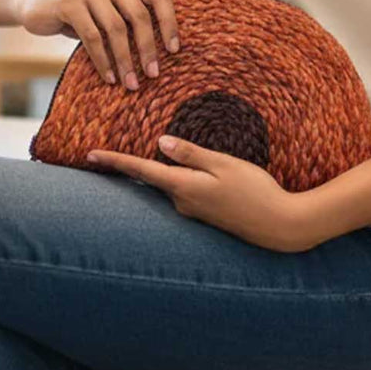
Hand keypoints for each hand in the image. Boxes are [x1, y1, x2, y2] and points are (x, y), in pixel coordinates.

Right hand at [12, 0, 179, 90]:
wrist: (33, 3)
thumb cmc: (80, 12)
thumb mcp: (108, 8)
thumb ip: (130, 16)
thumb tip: (164, 49)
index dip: (169, 23)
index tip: (174, 50)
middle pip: (138, 15)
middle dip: (147, 48)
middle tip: (152, 74)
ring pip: (116, 29)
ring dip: (125, 60)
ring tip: (130, 83)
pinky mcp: (69, 2)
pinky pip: (92, 37)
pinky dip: (103, 61)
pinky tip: (109, 77)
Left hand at [87, 135, 315, 252]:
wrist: (280, 226)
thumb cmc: (256, 190)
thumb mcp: (224, 164)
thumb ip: (192, 153)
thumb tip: (160, 143)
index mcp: (184, 187)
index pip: (141, 170)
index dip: (115, 161)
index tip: (90, 155)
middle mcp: (183, 203)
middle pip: (149, 180)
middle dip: (128, 168)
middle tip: (102, 155)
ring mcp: (193, 212)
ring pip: (167, 186)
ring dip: (154, 173)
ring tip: (140, 157)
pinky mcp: (205, 214)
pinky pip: (182, 192)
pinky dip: (174, 180)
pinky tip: (178, 172)